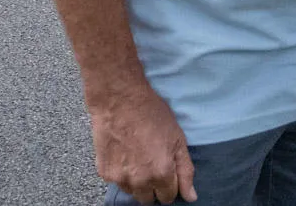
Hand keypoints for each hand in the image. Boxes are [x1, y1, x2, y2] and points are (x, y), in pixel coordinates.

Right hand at [89, 84, 196, 203]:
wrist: (120, 100)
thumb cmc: (152, 114)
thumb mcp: (177, 139)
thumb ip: (185, 171)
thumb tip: (191, 197)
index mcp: (161, 174)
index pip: (168, 197)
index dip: (169, 185)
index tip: (167, 171)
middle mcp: (140, 182)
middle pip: (148, 199)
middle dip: (153, 186)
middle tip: (152, 164)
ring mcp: (120, 178)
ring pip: (132, 191)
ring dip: (136, 181)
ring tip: (137, 156)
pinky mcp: (104, 172)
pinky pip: (117, 180)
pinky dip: (121, 171)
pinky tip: (124, 152)